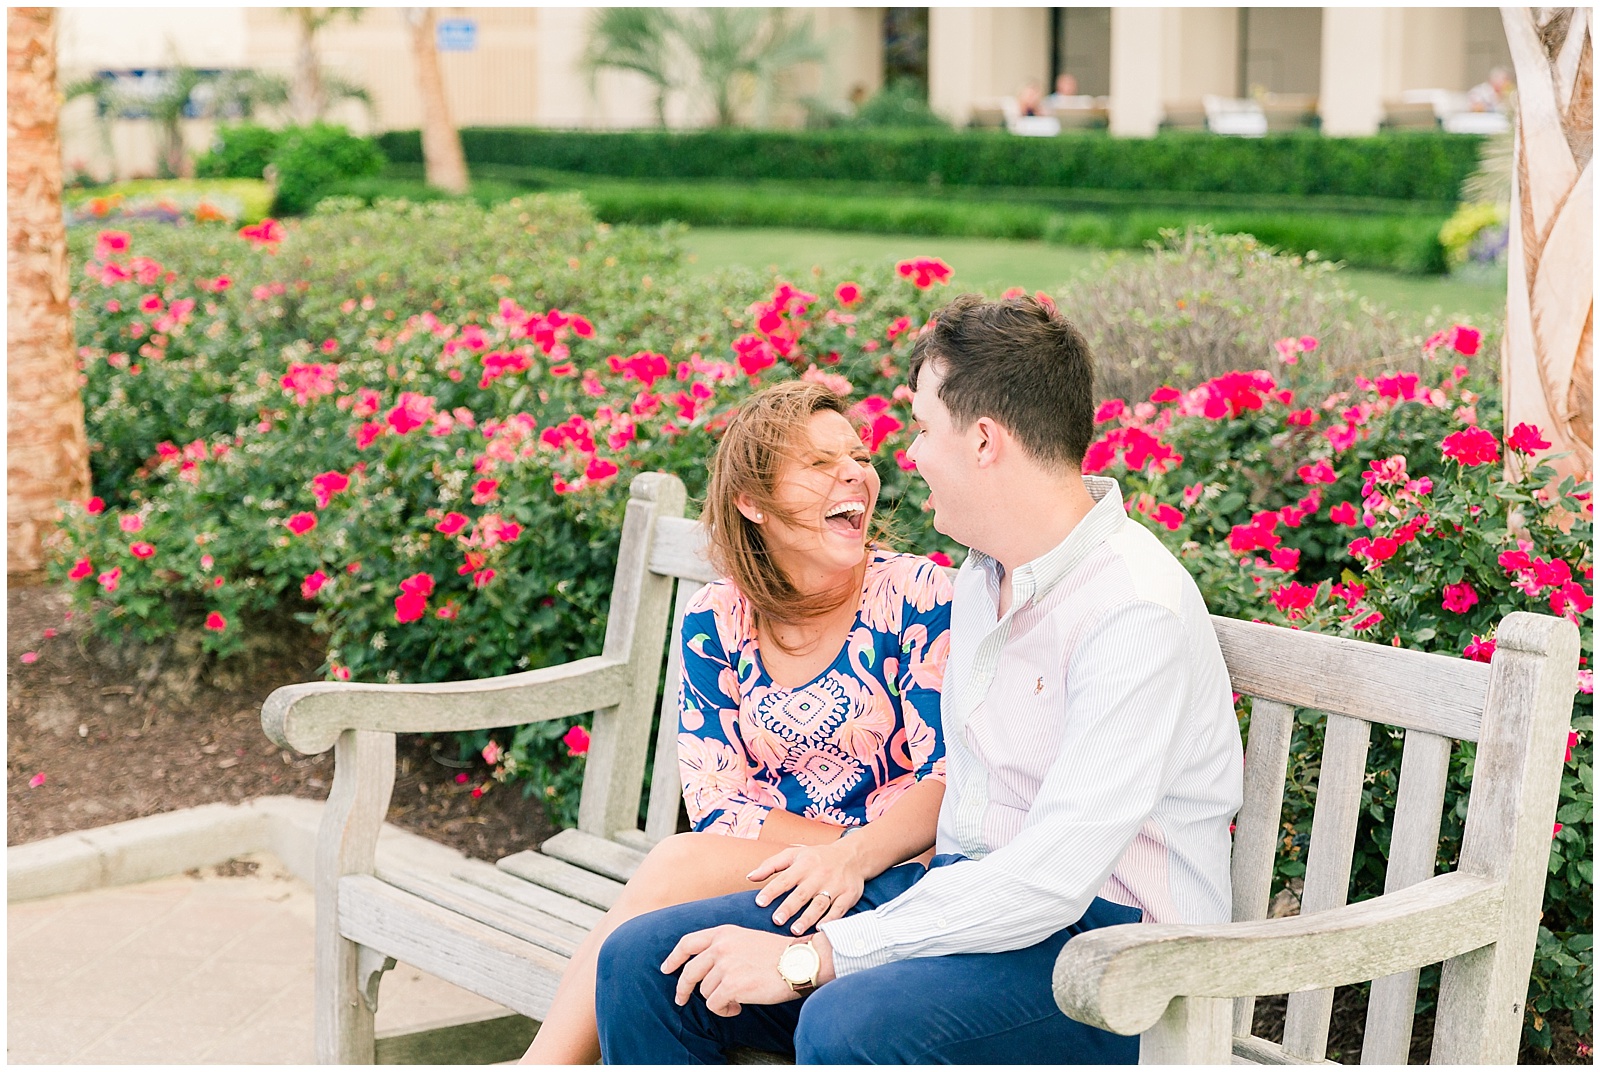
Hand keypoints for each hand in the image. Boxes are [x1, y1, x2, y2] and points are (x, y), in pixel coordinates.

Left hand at [661, 926, 805, 1016]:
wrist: (799, 961)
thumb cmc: (777, 954)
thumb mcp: (746, 939)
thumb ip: (724, 947)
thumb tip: (704, 967)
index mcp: (723, 933)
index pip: (687, 943)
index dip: (673, 958)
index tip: (667, 969)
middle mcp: (721, 947)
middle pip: (689, 972)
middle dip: (683, 989)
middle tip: (681, 999)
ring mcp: (725, 966)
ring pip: (704, 992)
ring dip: (717, 1000)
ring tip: (735, 999)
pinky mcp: (732, 985)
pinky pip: (715, 1005)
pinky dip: (725, 1010)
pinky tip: (738, 1007)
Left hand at [747, 835, 866, 934]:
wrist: (852, 856)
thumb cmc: (817, 857)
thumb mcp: (794, 854)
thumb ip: (771, 865)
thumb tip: (750, 877)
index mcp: (803, 865)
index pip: (785, 878)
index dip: (772, 890)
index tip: (760, 902)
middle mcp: (819, 875)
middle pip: (802, 893)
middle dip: (789, 907)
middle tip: (776, 920)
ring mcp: (835, 886)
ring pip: (820, 903)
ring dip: (807, 917)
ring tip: (795, 930)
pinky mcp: (848, 895)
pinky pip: (839, 909)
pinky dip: (830, 920)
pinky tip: (820, 929)